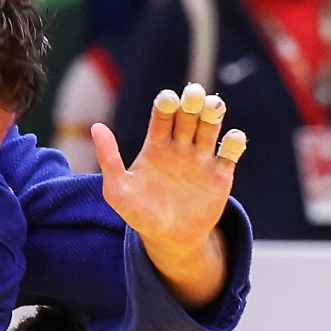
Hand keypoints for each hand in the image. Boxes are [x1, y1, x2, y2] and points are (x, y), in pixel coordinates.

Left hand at [91, 84, 242, 308]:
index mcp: (155, 146)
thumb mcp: (117, 190)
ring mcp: (201, 158)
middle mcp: (180, 146)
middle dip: (192, 103)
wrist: (168, 238)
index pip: (162, 117)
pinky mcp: (220, 174)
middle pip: (188, 117)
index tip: (167, 98)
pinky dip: (234, 142)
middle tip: (194, 92)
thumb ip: (109, 159)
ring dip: (214, 115)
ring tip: (214, 106)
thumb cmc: (138, 213)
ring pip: (210, 128)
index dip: (165, 105)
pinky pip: (230, 153)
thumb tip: (96, 127)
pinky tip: (232, 139)